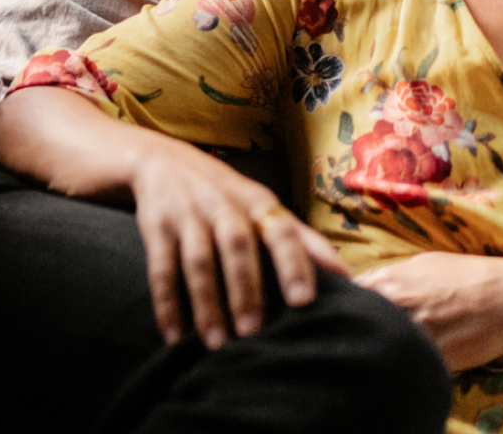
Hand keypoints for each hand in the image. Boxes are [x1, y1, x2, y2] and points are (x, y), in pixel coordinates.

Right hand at [130, 139, 344, 348]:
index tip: (302, 301)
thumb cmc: (224, 193)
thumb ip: (300, 237)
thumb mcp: (261, 205)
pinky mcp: (156, 224)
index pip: (280, 229)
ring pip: (198, 260)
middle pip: (237, 245)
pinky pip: (160, 267)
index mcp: (257, 201)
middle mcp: (223, 204)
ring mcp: (188, 213)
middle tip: (252, 331)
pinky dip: (166, 302)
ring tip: (215, 342)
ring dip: (207, 303)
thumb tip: (346, 275)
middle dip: (246, 288)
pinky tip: (173, 334)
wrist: (159, 159)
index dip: (293, 262)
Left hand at [356, 252, 502, 371]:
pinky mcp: (432, 360)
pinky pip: (407, 366)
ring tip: (391, 349)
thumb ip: (389, 277)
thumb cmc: (467, 275)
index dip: (346, 308)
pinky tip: (412, 362)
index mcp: (387, 281)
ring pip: (380, 348)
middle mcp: (394, 306)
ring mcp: (413, 334)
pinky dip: (405, 366)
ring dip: (382, 349)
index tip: (350, 314)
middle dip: (359, 330)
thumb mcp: (422, 264)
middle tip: (368, 334)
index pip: (345, 298)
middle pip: (357, 324)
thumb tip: (364, 285)